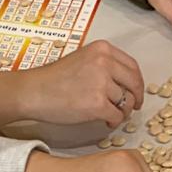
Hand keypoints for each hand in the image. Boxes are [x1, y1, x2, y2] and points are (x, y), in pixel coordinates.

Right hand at [0, 40, 144, 129]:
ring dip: (121, 112)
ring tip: (109, 115)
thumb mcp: (82, 59)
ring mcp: (101, 83)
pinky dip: (113, 122)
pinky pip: (117, 116)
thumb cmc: (54, 79)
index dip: (137, 82)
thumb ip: (104, 65)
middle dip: (135, 98)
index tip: (136, 92)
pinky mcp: (97, 104)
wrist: (34, 91)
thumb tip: (124, 83)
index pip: (132, 66)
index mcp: (102, 49)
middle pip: (134, 84)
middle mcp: (104, 62)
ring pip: (126, 102)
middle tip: (132, 108)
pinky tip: (105, 122)